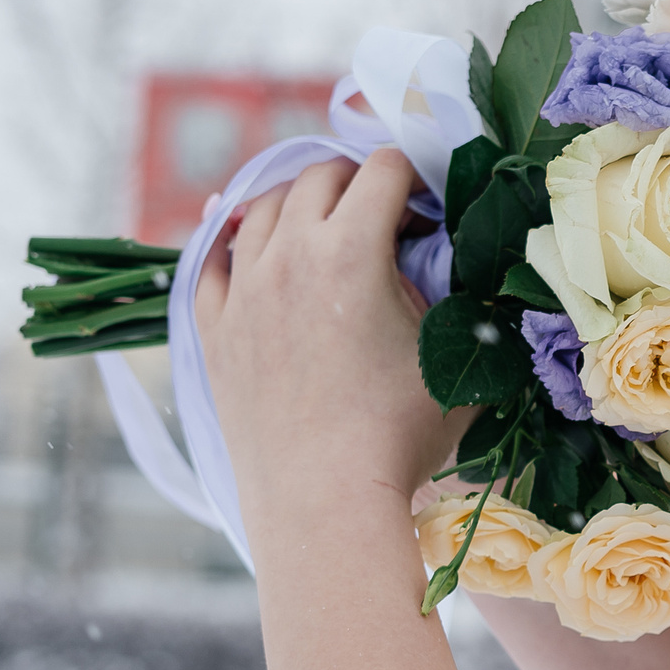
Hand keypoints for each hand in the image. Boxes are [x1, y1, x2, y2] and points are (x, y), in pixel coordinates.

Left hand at [193, 148, 469, 518]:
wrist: (324, 501)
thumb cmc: (401, 435)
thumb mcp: (455, 356)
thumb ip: (458, 297)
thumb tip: (456, 264)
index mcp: (350, 251)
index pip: (383, 168)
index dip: (415, 174)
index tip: (429, 203)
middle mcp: (286, 254)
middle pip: (319, 177)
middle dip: (358, 182)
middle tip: (385, 214)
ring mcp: (241, 290)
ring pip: (262, 208)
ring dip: (299, 203)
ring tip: (324, 226)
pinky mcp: (214, 327)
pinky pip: (211, 257)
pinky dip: (234, 236)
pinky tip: (247, 237)